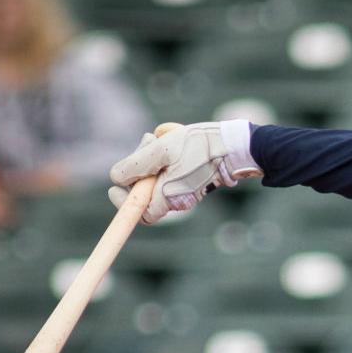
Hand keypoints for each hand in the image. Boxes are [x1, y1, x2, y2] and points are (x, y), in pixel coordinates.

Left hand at [107, 121, 259, 224]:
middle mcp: (179, 199)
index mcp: (170, 197)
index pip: (140, 214)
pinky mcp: (193, 180)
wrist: (235, 146)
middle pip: (146, 193)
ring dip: (151, 159)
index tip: (116, 185)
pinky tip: (171, 139)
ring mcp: (187, 191)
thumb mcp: (160, 150)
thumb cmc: (199, 147)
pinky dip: (165, 157)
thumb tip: (116, 178)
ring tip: (159, 138)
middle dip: (139, 170)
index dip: (124, 203)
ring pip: (157, 179)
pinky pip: (170, 172)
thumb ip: (135, 165)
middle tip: (145, 145)